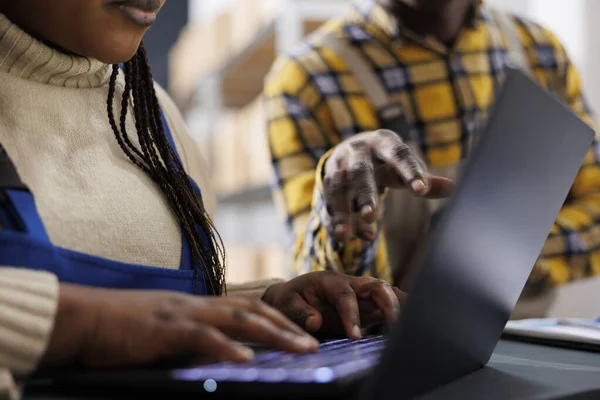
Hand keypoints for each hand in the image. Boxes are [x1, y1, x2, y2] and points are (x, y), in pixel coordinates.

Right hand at [42, 284, 318, 368]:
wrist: (81, 317)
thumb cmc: (118, 329)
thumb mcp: (162, 332)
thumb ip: (189, 340)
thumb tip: (215, 356)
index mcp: (196, 307)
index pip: (245, 309)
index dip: (275, 321)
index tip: (299, 335)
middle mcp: (195, 306)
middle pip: (251, 311)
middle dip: (286, 328)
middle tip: (314, 345)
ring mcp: (181, 315)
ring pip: (236, 319)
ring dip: (273, 334)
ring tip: (300, 349)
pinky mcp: (163, 330)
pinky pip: (200, 338)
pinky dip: (226, 348)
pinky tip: (246, 360)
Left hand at [262, 271, 405, 339]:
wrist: (292, 297)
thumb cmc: (289, 300)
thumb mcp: (287, 304)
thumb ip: (300, 312)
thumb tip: (315, 322)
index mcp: (329, 281)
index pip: (345, 295)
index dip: (352, 314)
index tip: (354, 336)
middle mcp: (350, 284)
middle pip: (376, 285)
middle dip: (388, 302)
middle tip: (396, 324)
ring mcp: (361, 295)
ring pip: (387, 293)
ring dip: (401, 305)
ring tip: (414, 322)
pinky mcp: (367, 307)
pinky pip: (387, 307)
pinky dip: (401, 313)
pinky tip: (411, 326)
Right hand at [324, 129, 454, 241]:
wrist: (349, 151)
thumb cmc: (385, 162)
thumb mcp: (402, 166)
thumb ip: (424, 179)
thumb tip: (454, 188)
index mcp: (382, 142)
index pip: (398, 155)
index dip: (409, 172)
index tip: (421, 191)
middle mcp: (357, 151)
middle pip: (360, 172)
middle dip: (364, 193)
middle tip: (372, 215)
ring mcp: (338, 166)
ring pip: (338, 188)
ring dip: (342, 212)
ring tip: (346, 235)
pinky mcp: (326, 182)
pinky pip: (329, 202)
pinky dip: (336, 220)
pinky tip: (343, 237)